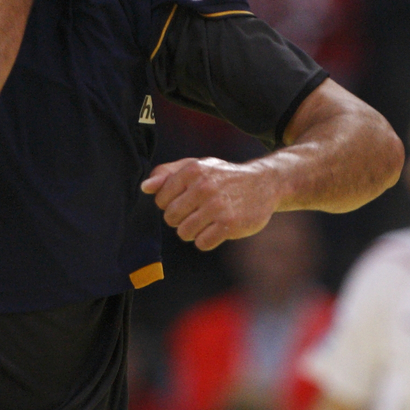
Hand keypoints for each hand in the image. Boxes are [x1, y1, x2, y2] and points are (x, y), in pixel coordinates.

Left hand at [141, 157, 281, 250]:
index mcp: (192, 170)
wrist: (264, 183)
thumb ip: (168, 174)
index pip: (160, 199)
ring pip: (184, 233)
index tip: (185, 200)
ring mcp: (217, 206)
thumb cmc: (224, 176)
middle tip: (196, 211)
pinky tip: (217, 229)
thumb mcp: (197, 166)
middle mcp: (203, 186)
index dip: (170, 203)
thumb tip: (145, 187)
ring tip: (206, 220)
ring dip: (193, 231)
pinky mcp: (229, 224)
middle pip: (170, 218)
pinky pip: (202, 243)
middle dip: (180, 219)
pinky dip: (206, 240)